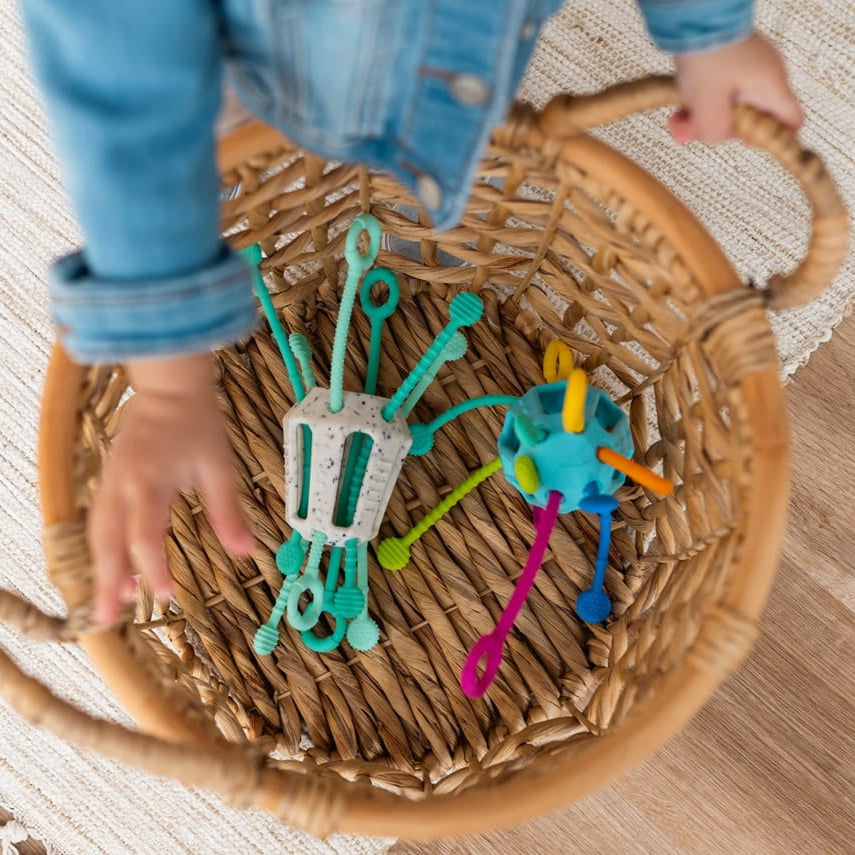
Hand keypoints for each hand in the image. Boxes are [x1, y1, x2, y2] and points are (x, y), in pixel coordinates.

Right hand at [89, 353, 254, 623]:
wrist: (170, 388)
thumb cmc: (198, 425)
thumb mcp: (221, 467)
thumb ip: (229, 512)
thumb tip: (248, 552)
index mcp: (151, 483)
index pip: (145, 536)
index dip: (153, 570)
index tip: (166, 597)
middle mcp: (123, 486)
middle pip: (107, 541)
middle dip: (107, 582)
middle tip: (105, 620)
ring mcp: (111, 480)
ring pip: (97, 532)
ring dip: (101, 568)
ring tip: (109, 604)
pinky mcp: (109, 478)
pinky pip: (99, 519)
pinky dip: (103, 547)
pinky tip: (112, 566)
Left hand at [670, 32, 802, 143]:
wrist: (694, 17)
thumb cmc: (708, 55)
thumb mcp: (708, 104)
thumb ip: (716, 130)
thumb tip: (717, 137)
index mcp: (771, 87)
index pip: (790, 121)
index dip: (770, 137)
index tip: (744, 141)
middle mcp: (766, 76)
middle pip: (750, 117)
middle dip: (719, 129)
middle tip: (690, 132)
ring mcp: (748, 67)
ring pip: (729, 105)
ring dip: (703, 119)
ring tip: (677, 123)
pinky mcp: (731, 61)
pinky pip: (719, 90)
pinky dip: (700, 103)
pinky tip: (677, 112)